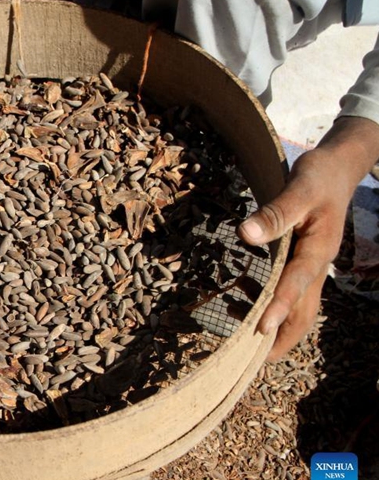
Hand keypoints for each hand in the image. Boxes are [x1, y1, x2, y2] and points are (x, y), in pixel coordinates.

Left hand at [237, 117, 378, 360]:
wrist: (339, 169)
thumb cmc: (318, 177)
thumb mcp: (299, 188)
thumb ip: (275, 213)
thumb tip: (246, 234)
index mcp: (319, 249)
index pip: (297, 283)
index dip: (280, 306)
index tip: (260, 328)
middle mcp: (318, 265)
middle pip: (305, 311)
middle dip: (284, 337)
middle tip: (256, 361)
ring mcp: (315, 267)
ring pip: (302, 307)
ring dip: (281, 328)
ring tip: (252, 347)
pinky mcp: (307, 263)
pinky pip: (295, 294)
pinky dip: (279, 309)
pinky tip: (251, 309)